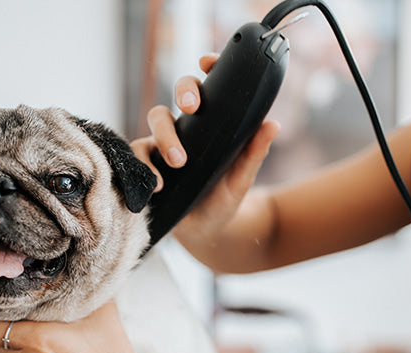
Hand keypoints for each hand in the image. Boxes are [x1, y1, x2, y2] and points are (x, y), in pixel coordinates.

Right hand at [129, 54, 279, 243]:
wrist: (204, 231)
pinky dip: (145, 166)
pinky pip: (136, 155)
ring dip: (164, 136)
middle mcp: (185, 129)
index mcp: (210, 125)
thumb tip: (273, 124)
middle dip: (182, 94)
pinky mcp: (147, 165)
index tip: (207, 63)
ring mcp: (162, 145)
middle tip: (191, 108)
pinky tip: (158, 184)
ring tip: (177, 161)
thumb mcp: (242, 178)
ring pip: (154, 122)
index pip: (207, 88)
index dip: (206, 70)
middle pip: (177, 96)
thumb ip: (254, 152)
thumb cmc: (223, 200)